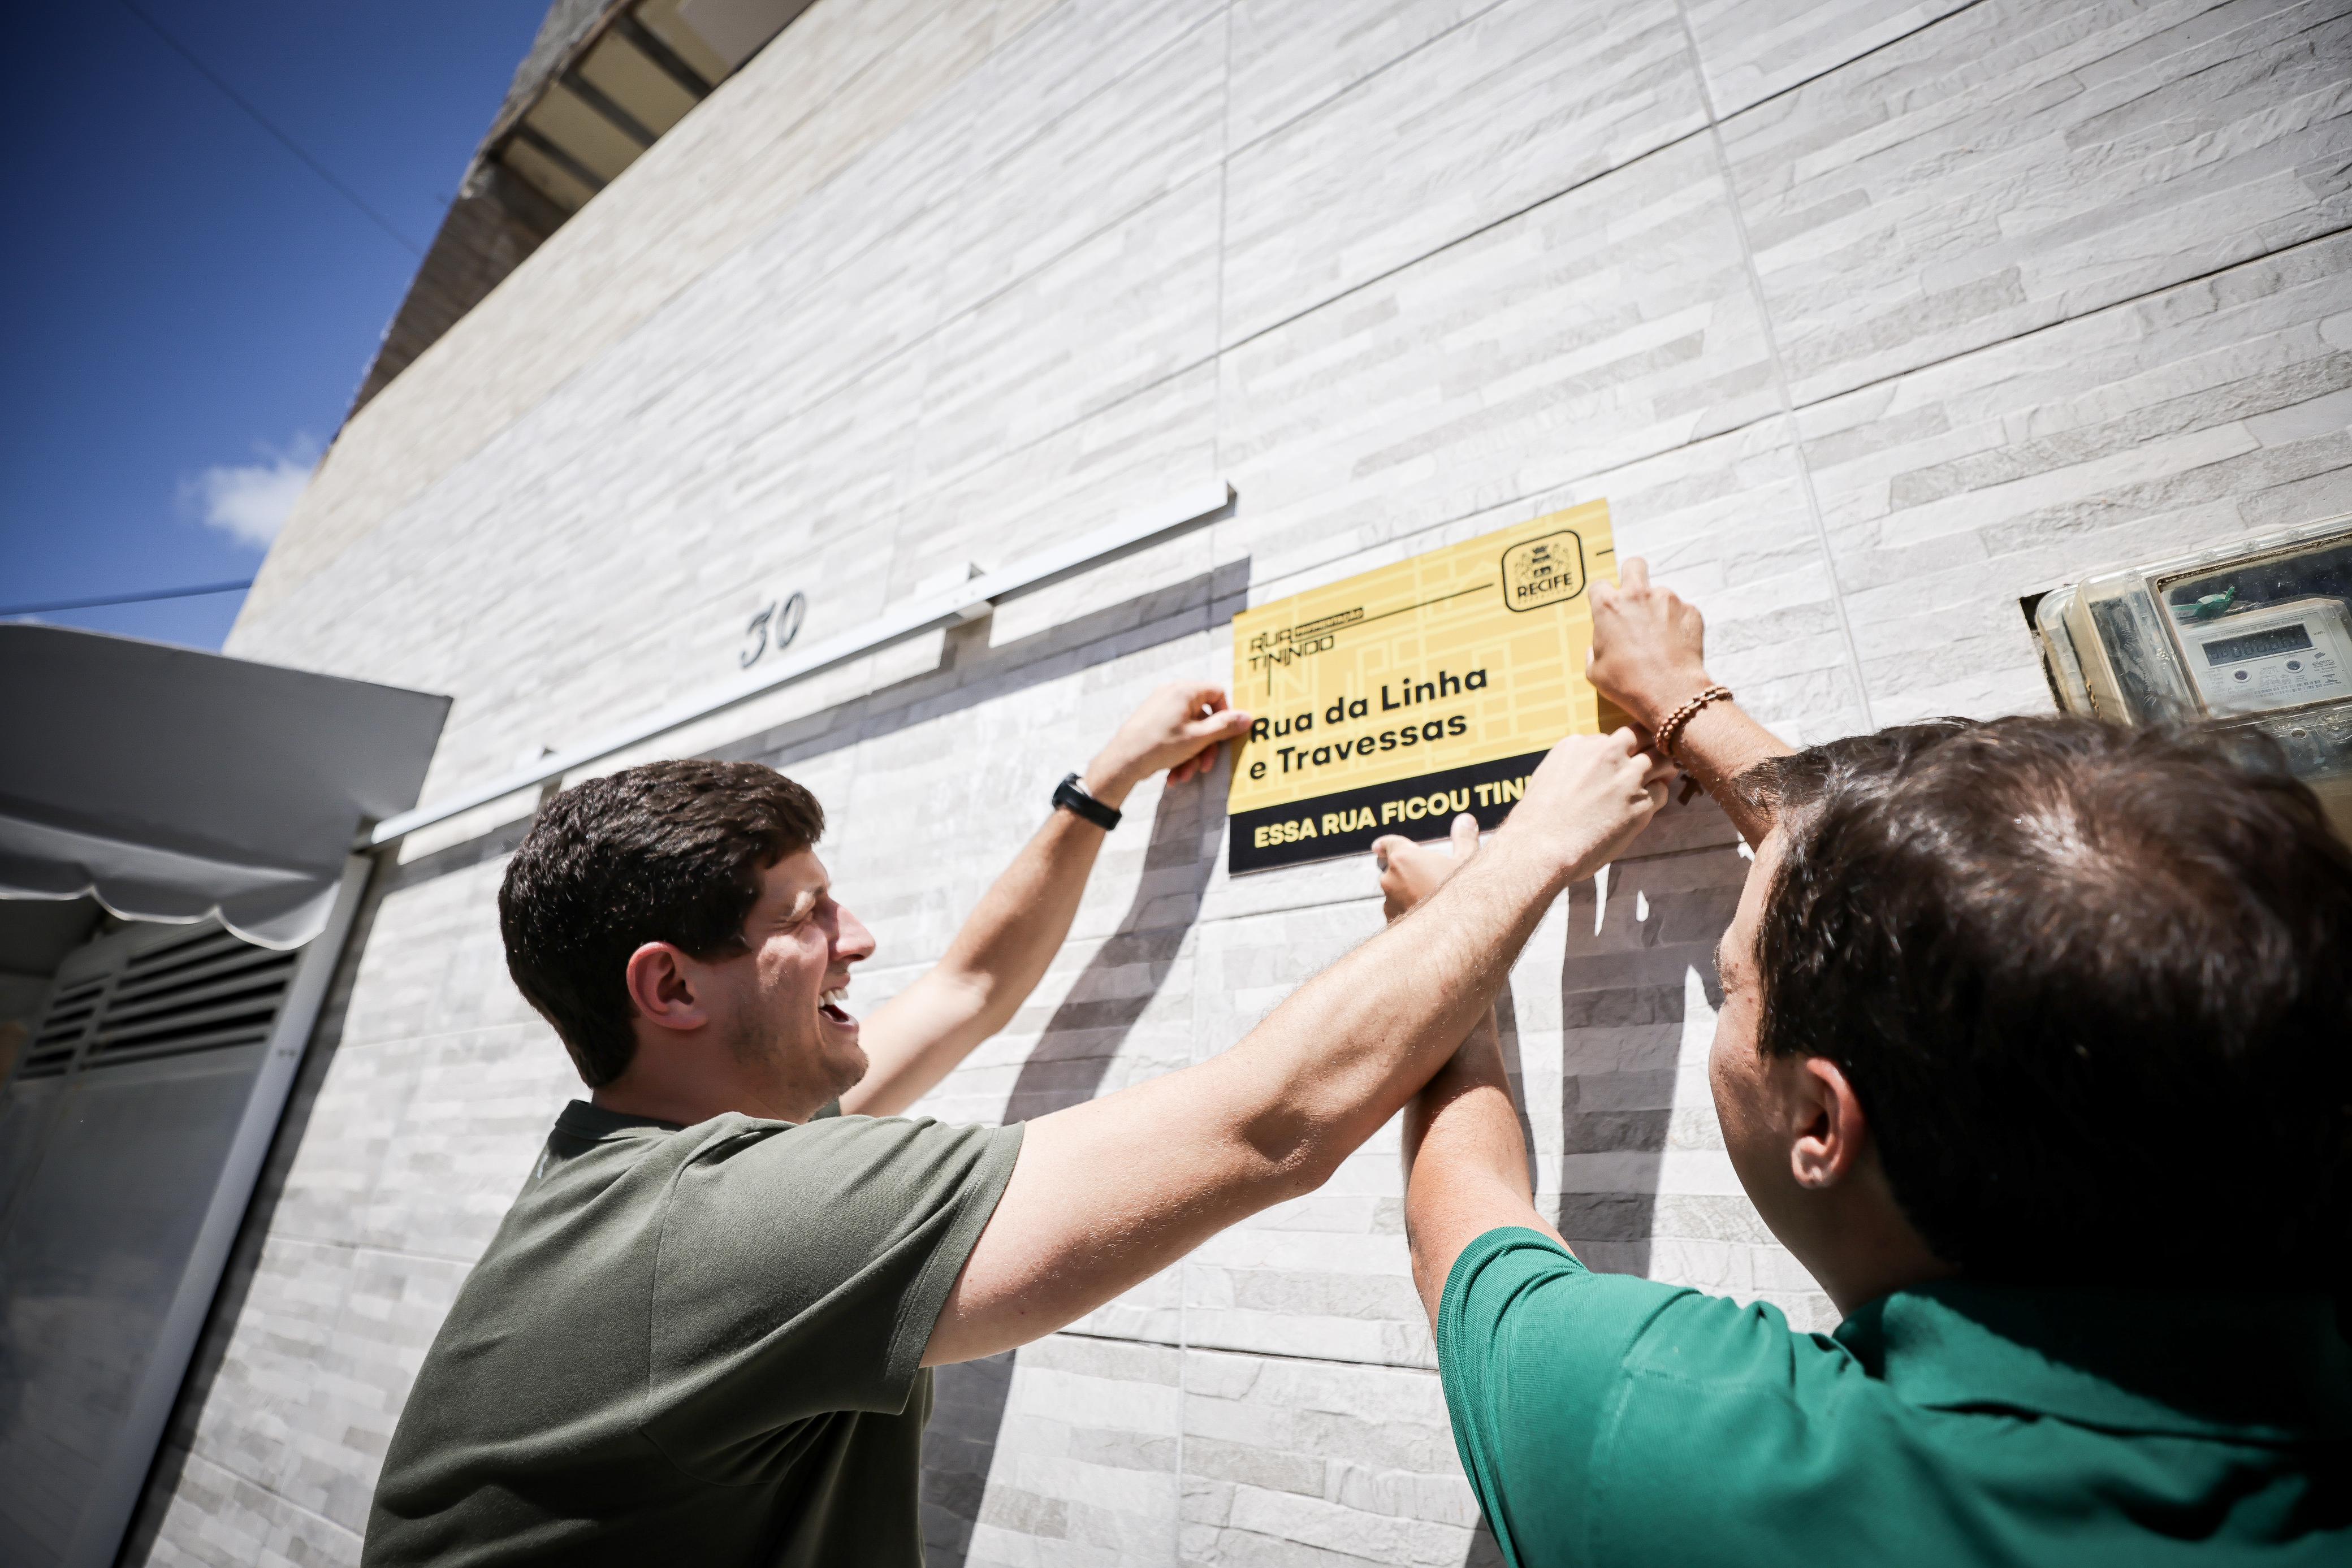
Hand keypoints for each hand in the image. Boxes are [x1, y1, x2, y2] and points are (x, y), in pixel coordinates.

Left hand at [1083, 681, 1254, 806]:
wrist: (1122, 761)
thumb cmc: (1160, 746)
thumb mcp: (1199, 738)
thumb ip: (1225, 727)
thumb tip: (1248, 718)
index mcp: (1185, 690)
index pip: (1217, 693)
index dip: (1226, 715)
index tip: (1225, 736)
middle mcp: (1172, 693)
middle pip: (1203, 717)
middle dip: (1206, 746)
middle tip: (1205, 766)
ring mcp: (1161, 706)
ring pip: (1189, 730)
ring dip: (1191, 755)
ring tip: (1183, 776)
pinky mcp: (1152, 720)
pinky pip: (1174, 734)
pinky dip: (1178, 753)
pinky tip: (1173, 774)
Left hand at [1371, 812, 1479, 921]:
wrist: (1456, 936)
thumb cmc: (1462, 897)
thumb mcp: (1468, 862)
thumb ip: (1464, 838)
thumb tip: (1465, 820)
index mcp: (1403, 858)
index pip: (1388, 844)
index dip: (1386, 843)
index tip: (1379, 846)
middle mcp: (1390, 880)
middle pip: (1392, 870)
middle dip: (1407, 873)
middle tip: (1429, 878)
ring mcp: (1389, 904)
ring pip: (1395, 893)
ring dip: (1407, 894)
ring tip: (1433, 900)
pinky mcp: (1392, 925)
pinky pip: (1398, 913)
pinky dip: (1409, 913)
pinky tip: (1429, 918)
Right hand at [1496, 728, 1673, 882]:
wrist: (1541, 848)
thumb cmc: (1537, 822)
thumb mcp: (1547, 779)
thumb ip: (1573, 769)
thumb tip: (1588, 777)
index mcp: (1576, 745)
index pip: (1608, 739)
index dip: (1617, 752)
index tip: (1617, 765)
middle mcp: (1604, 754)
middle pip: (1640, 735)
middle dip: (1648, 745)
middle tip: (1651, 759)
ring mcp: (1625, 776)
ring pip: (1661, 758)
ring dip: (1662, 769)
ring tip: (1660, 779)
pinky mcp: (1640, 802)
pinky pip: (1661, 791)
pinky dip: (1657, 798)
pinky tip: (1644, 809)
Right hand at [1587, 558, 1712, 732]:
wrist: (1671, 693)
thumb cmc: (1628, 685)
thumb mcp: (1594, 672)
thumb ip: (1593, 651)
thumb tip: (1596, 646)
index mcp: (1608, 607)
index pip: (1599, 585)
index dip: (1601, 598)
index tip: (1606, 610)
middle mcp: (1637, 595)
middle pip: (1634, 565)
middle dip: (1632, 575)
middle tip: (1635, 597)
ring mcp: (1667, 599)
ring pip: (1660, 594)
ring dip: (1658, 609)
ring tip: (1659, 640)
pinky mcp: (1691, 610)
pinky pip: (1682, 612)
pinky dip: (1678, 625)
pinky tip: (1675, 647)